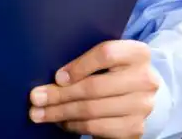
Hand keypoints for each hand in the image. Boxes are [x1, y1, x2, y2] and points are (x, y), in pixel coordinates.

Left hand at [29, 40, 158, 137]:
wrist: (141, 94)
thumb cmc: (115, 70)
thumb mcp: (108, 57)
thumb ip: (87, 59)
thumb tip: (54, 77)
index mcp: (138, 53)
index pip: (106, 54)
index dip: (79, 66)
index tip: (57, 77)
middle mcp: (145, 79)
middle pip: (94, 87)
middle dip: (60, 94)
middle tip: (35, 98)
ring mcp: (142, 106)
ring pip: (92, 110)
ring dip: (61, 113)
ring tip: (40, 113)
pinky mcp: (135, 128)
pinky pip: (97, 128)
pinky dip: (74, 125)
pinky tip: (61, 121)